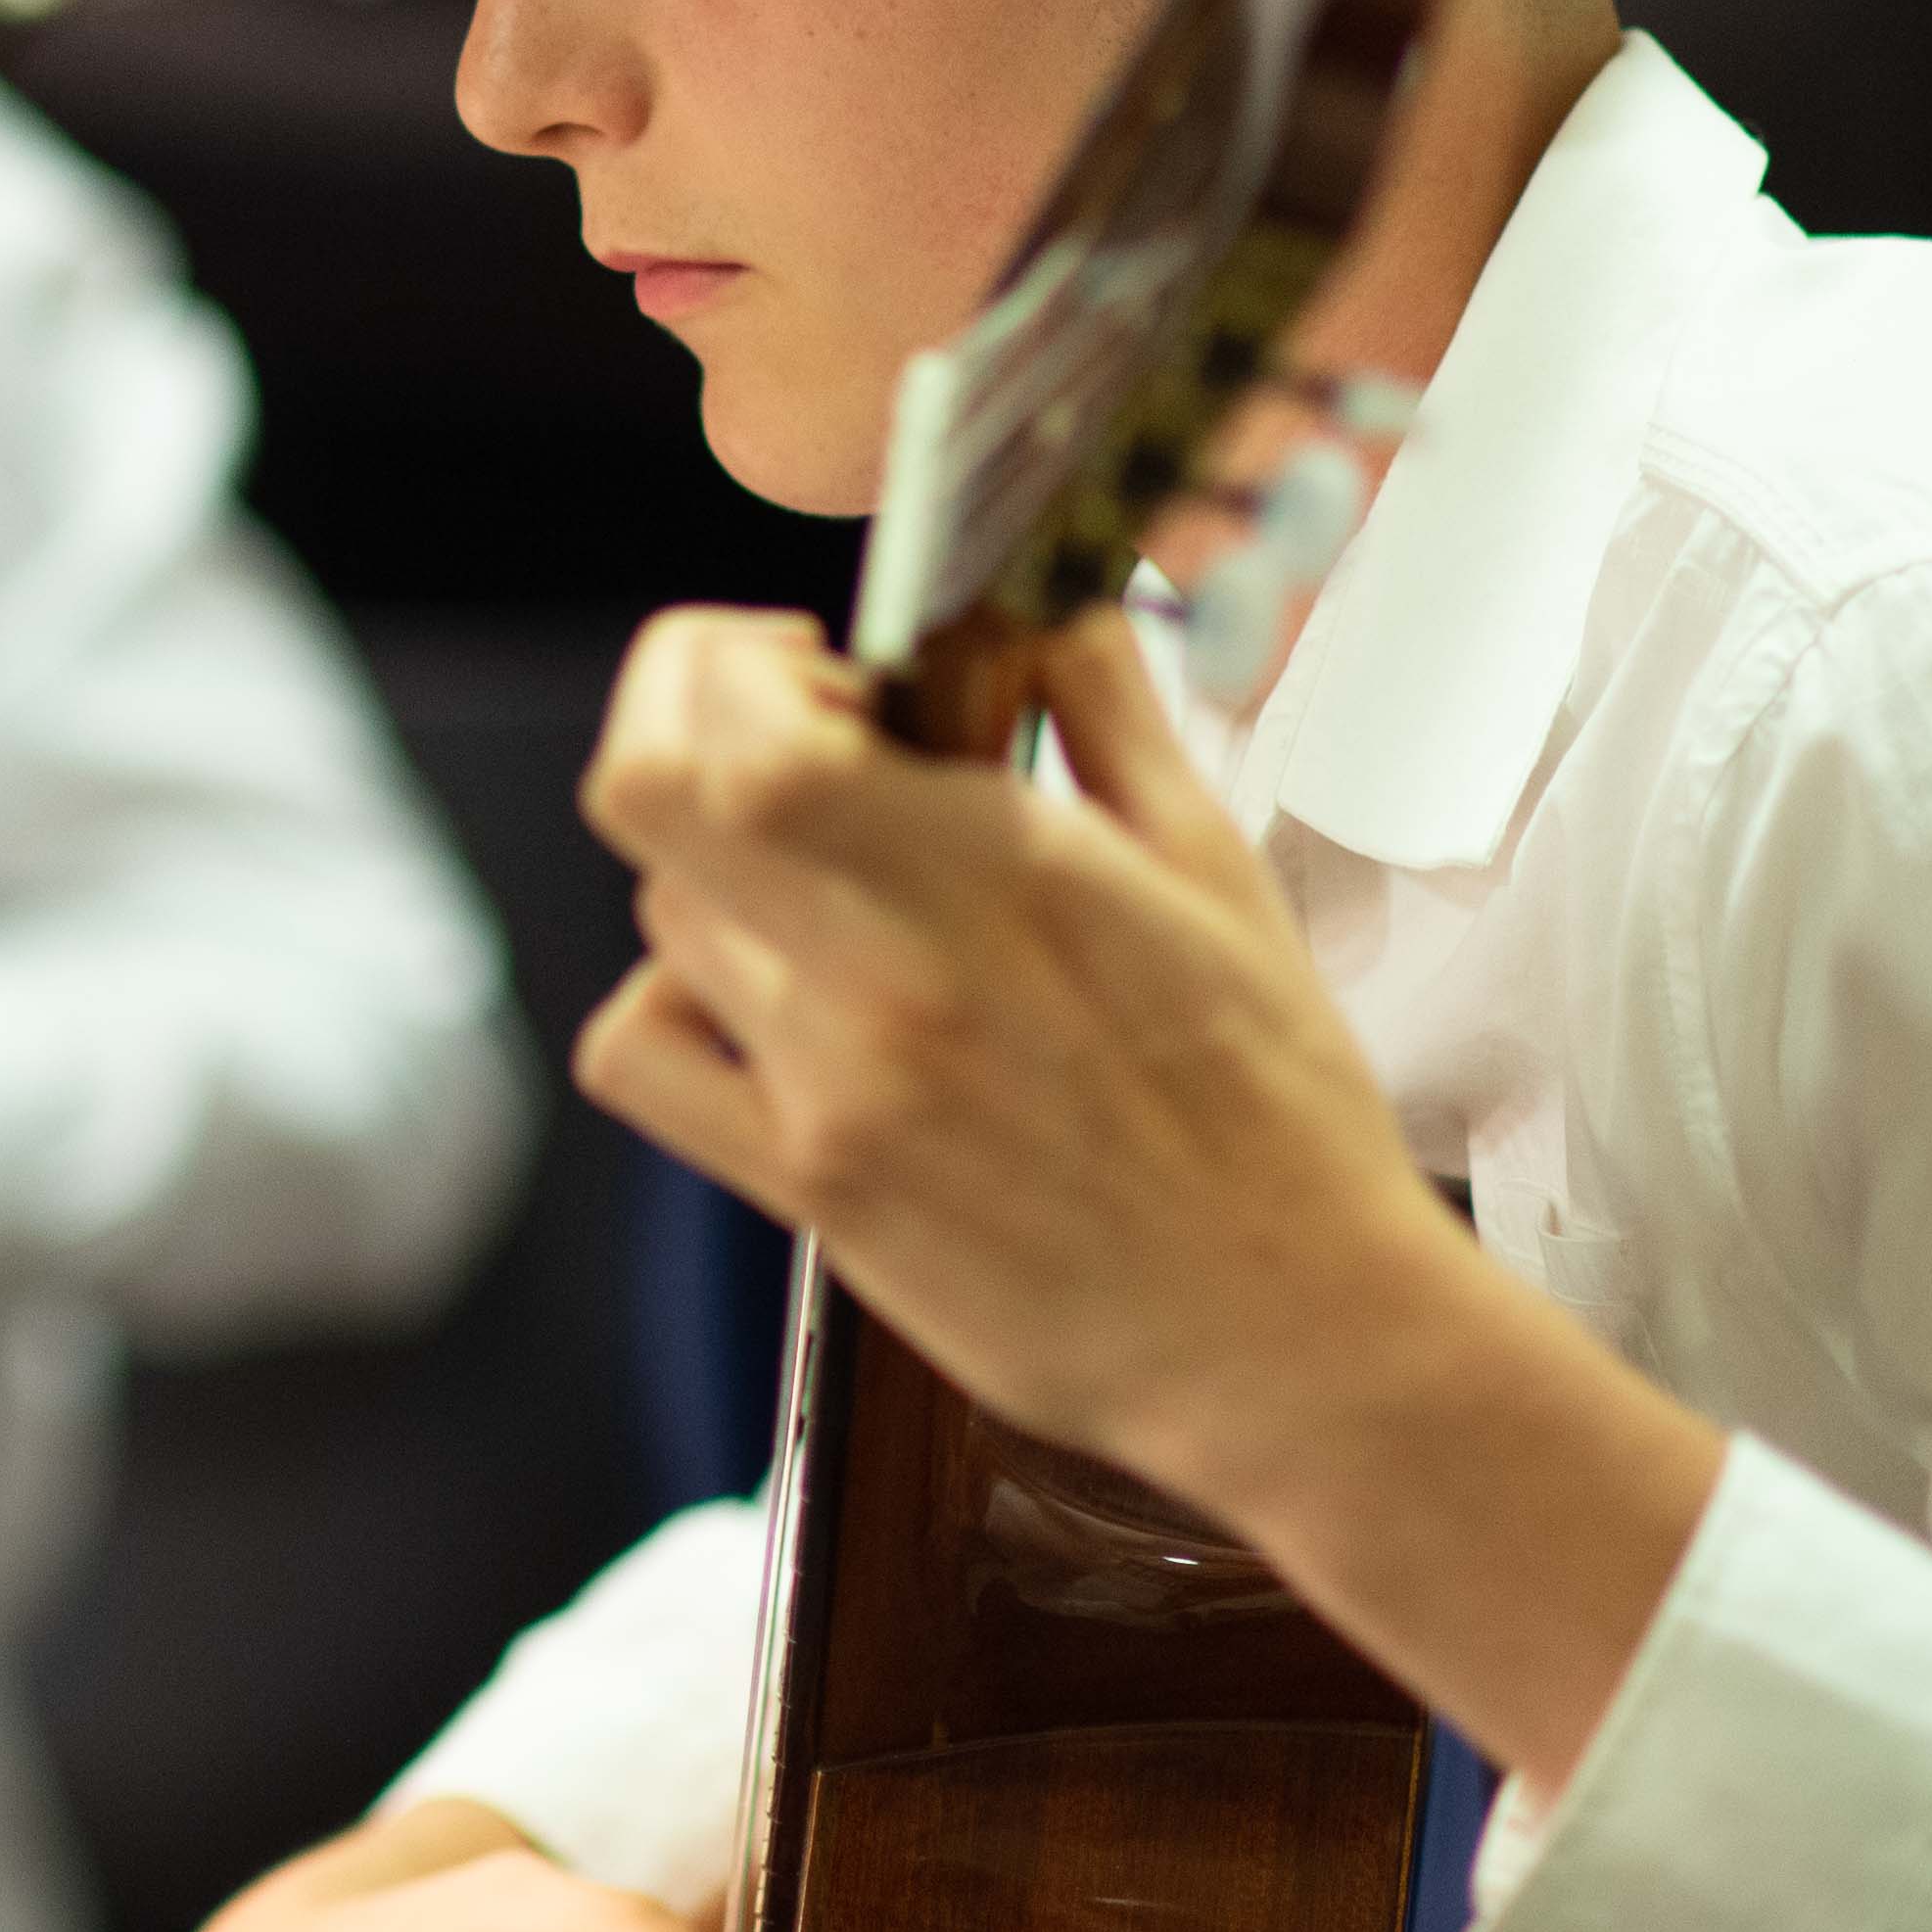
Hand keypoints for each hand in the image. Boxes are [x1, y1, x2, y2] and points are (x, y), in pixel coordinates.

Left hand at [570, 602, 1459, 1504]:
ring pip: (665, 910)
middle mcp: (887, 975)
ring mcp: (830, 1088)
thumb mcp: (1216, 866)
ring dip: (720, 862)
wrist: (1289, 1332)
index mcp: (996, 873)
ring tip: (831, 884)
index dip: (735, 662)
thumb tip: (1035, 599)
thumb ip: (1104, 708)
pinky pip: (642, 1055)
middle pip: (655, 795)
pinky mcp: (806, 1188)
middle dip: (697, 723)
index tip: (815, 665)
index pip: (741, 726)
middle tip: (791, 736)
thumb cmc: (1273, 1110)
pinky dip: (670, 998)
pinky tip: (762, 997)